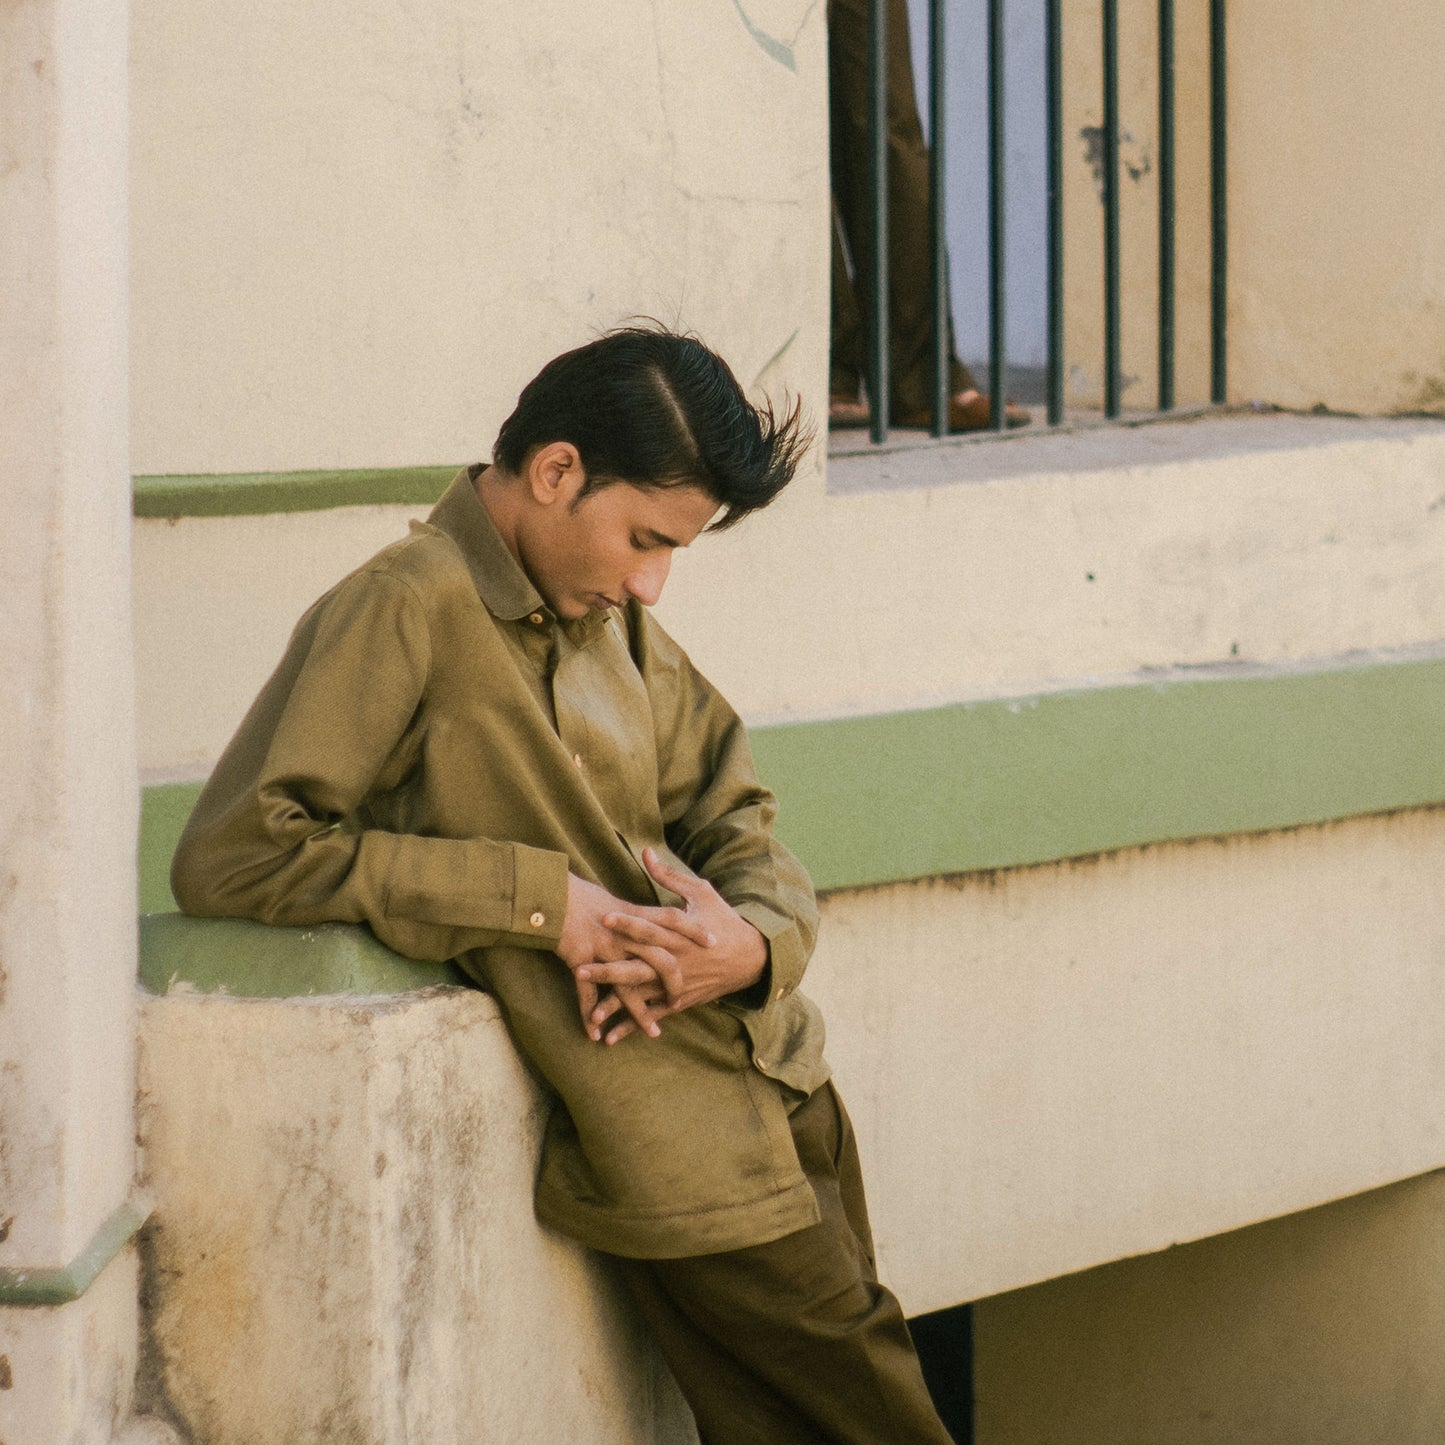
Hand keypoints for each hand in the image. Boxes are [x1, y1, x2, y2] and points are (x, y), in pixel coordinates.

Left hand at [586, 848, 767, 1041]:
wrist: (752, 957)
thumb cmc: (723, 920)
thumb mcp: (701, 892)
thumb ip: (669, 875)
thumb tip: (645, 851)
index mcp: (681, 935)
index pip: (652, 928)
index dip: (629, 922)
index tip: (604, 917)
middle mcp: (677, 962)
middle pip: (640, 967)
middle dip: (610, 970)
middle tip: (580, 970)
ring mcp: (677, 985)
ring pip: (644, 997)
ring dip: (618, 1006)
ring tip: (591, 1013)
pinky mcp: (679, 1001)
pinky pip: (652, 1015)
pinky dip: (632, 1027)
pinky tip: (609, 1037)